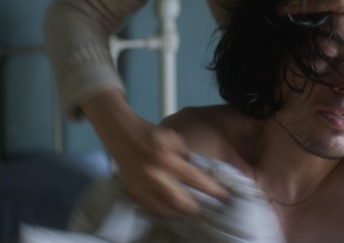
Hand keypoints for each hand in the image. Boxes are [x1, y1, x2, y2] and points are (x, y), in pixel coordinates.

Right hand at [80, 89, 229, 215]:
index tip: (223, 197)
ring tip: (186, 209)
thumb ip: (185, 154)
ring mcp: (142, 186)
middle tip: (202, 208)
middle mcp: (155, 176)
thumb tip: (194, 169)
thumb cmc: (148, 133)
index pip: (195, 179)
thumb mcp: (172, 138)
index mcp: (167, 160)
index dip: (211, 190)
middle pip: (180, 203)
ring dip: (177, 211)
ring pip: (165, 209)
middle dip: (194, 208)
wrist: (120, 133)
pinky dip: (161, 209)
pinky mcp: (132, 191)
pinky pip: (149, 207)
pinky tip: (168, 207)